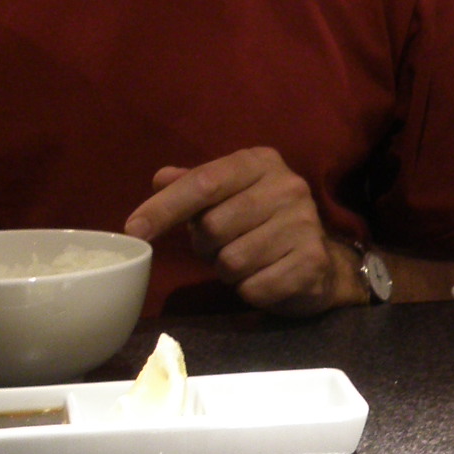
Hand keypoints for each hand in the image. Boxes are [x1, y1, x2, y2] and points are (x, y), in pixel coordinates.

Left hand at [122, 149, 360, 315]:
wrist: (320, 263)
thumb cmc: (262, 224)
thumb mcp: (228, 195)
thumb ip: (194, 186)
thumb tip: (160, 178)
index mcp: (260, 162)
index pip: (203, 183)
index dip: (163, 208)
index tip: (133, 230)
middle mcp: (287, 187)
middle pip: (213, 226)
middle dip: (206, 246)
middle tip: (221, 247)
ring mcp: (304, 225)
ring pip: (231, 261)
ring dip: (228, 270)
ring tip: (247, 262)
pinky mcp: (311, 263)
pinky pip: (254, 287)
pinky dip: (250, 290)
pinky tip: (265, 278)